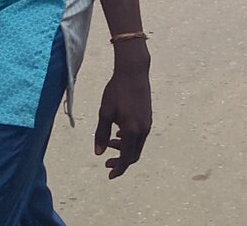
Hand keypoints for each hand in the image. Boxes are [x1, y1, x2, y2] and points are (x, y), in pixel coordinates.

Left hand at [94, 45, 151, 178]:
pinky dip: (129, 140)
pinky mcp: (148, 116)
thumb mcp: (105, 112)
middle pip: (133, 154)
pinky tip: (119, 133)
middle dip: (120, 161)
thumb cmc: (117, 90)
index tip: (109, 174)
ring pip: (137, 145)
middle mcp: (142, 130)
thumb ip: (101, 134)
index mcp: (132, 130)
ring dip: (124, 149)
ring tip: (109, 142)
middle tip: (106, 162)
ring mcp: (147, 123)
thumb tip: (98, 153)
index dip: (118, 169)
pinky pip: (140, 135)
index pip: (126, 158)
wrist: (133, 72)